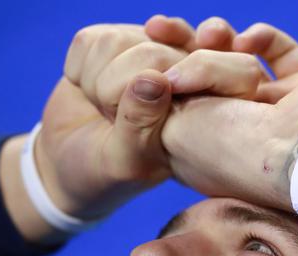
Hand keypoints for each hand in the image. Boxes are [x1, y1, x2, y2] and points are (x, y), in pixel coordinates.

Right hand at [0, 19, 265, 242]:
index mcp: (210, 108)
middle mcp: (186, 72)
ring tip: (102, 108)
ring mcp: (148, 52)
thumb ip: (140, 125)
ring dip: (98, 79)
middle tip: (111, 115)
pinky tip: (86, 91)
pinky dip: (79, 68)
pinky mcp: (111, 42)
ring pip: (120, 40)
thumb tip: (153, 79)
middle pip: (160, 51)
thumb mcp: (126, 161)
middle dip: (122, 85)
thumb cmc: (106, 173)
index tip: (174, 85)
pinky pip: (92, 40)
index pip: (232, 70)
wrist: (66, 163)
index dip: (206, 68)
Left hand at [147, 18, 297, 211]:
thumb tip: (158, 73)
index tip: (142, 48)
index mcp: (203, 147)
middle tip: (157, 27)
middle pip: (202, 74)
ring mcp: (270, 109)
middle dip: (182, 48)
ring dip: (219, 42)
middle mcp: (234, 127)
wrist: (294, 153)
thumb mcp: (175, 127)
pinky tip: (248, 41)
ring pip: (236, 60)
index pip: (175, 99)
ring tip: (210, 36)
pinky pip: (279, 51)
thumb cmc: (230, 148)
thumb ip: (160, 102)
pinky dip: (263, 38)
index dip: (158, 72)